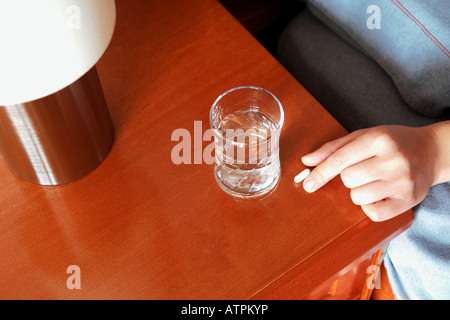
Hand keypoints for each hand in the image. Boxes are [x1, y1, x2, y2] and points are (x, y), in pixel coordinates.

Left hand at [301, 125, 440, 221]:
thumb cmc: (393, 143)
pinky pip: (375, 213)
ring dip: (358, 192)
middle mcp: (393, 159)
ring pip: (358, 197)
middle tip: (364, 170)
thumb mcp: (364, 136)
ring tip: (374, 181)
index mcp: (379, 139)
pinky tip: (379, 195)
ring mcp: (403, 181)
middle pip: (348, 179)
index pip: (340, 159)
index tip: (308, 184)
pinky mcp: (409, 200)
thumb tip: (307, 161)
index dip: (321, 173)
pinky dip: (370, 207)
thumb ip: (333, 148)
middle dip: (348, 178)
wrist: (432, 152)